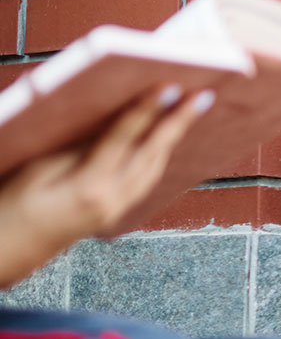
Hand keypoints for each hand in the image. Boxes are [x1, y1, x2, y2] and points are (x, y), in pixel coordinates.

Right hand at [0, 87, 209, 286]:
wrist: (4, 252)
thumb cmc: (9, 207)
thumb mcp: (36, 168)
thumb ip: (75, 145)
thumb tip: (109, 118)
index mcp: (88, 188)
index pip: (125, 139)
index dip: (147, 110)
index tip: (169, 87)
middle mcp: (110, 201)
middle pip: (151, 154)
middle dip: (177, 122)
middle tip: (202, 95)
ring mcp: (115, 211)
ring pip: (154, 169)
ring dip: (172, 138)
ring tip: (190, 111)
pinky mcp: (113, 215)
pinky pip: (145, 181)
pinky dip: (157, 157)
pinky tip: (162, 142)